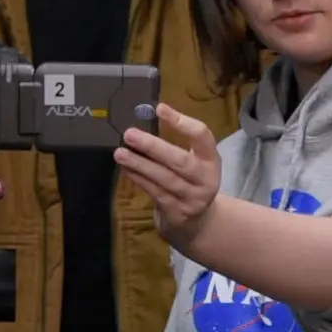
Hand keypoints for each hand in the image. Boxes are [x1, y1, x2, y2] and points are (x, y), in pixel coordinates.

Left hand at [114, 103, 222, 248]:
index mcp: (211, 160)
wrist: (197, 223)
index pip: (202, 136)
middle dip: (153, 147)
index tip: (160, 109)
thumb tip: (145, 117)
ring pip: (165, 178)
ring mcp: (193, 198)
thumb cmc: (190, 182)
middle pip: (181, 161)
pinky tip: (126, 169)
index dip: (182, 122)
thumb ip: (178, 143)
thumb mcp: (194, 162)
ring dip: (140, 164)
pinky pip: (156, 192)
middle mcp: (206, 179)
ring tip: (120, 152)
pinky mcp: (178, 212)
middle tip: (130, 134)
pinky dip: (139, 179)